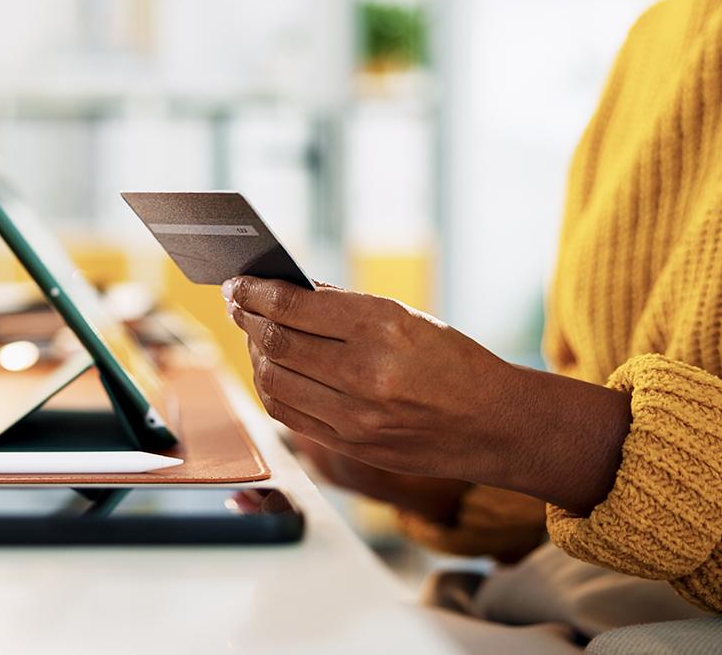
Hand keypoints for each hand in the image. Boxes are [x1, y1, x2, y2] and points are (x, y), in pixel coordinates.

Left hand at [224, 276, 631, 514]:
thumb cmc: (452, 361)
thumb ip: (342, 307)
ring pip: (274, 381)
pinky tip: (270, 369)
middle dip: (246, 318)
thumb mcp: (405, 318)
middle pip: (275, 344)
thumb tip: (283, 292)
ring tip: (253, 334)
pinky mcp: (350, 447)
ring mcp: (355, 417)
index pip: (292, 307)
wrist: (495, 424)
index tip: (238, 283)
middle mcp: (365, 374)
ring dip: (254, 354)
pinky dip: (271, 387)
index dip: (255, 292)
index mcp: (382, 328)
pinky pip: (287, 414)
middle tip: (236, 303)